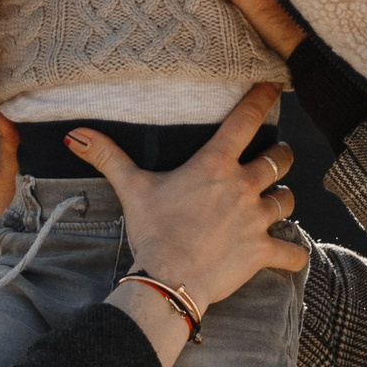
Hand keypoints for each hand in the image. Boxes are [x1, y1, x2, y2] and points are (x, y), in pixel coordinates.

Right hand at [70, 82, 306, 315]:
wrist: (167, 280)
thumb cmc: (152, 232)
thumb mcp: (131, 189)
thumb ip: (107, 157)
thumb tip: (74, 134)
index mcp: (215, 165)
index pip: (246, 119)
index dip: (263, 97)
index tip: (274, 86)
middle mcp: (243, 186)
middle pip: (280, 158)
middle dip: (280, 155)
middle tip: (274, 157)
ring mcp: (257, 220)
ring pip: (288, 199)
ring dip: (282, 198)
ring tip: (274, 201)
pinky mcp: (262, 251)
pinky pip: (292, 251)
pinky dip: (293, 253)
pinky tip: (289, 253)